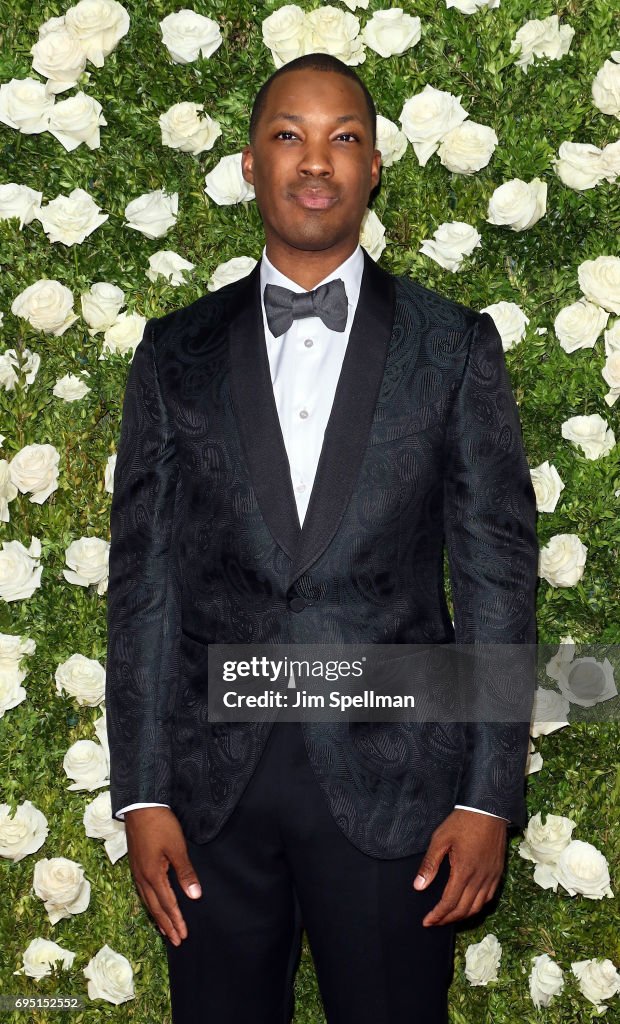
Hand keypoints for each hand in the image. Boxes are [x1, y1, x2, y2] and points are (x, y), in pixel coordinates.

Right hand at [123, 806, 201, 945]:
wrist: (140, 806)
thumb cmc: (161, 825)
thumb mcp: (177, 848)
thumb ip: (185, 873)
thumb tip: (195, 896)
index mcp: (153, 875)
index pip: (167, 904)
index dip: (176, 921)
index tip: (183, 935)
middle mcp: (142, 878)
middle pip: (155, 907)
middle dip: (166, 925)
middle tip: (176, 941)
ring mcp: (137, 872)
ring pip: (147, 901)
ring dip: (157, 917)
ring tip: (165, 930)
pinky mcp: (135, 865)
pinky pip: (143, 892)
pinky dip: (150, 904)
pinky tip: (153, 905)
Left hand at [412, 808, 507, 926]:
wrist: (488, 810)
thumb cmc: (462, 822)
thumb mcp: (440, 839)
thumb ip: (429, 864)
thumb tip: (418, 886)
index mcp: (464, 870)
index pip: (449, 903)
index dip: (438, 915)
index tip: (427, 922)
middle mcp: (479, 878)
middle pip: (463, 909)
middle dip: (448, 919)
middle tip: (435, 922)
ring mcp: (491, 876)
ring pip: (477, 907)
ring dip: (462, 916)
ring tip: (449, 917)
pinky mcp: (497, 873)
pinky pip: (488, 898)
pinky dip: (477, 907)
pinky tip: (468, 905)